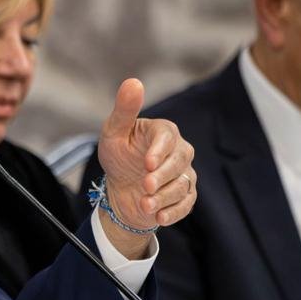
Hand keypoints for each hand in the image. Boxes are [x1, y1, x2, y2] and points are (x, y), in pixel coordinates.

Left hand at [96, 78, 196, 254]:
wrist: (121, 189)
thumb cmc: (118, 156)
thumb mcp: (113, 133)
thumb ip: (124, 110)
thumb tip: (133, 82)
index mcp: (163, 132)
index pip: (168, 137)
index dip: (159, 151)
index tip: (147, 163)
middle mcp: (179, 151)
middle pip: (180, 161)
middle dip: (163, 176)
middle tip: (145, 186)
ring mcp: (184, 174)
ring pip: (183, 185)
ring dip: (163, 197)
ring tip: (144, 204)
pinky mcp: (185, 195)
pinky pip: (187, 203)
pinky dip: (174, 212)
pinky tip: (160, 217)